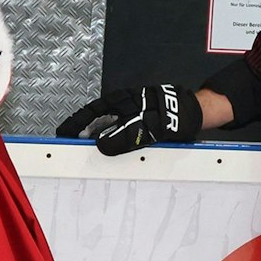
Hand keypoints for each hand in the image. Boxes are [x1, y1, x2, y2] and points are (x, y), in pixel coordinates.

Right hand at [55, 83, 201, 155]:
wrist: (198, 114)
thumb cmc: (174, 114)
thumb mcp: (148, 127)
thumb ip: (124, 137)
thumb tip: (99, 147)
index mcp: (120, 101)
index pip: (90, 113)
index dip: (75, 124)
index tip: (62, 135)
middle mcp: (124, 108)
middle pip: (98, 124)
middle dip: (85, 138)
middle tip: (75, 153)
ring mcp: (132, 118)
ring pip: (111, 133)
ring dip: (103, 146)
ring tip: (94, 160)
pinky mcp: (142, 129)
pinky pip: (124, 140)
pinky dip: (118, 149)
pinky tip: (117, 159)